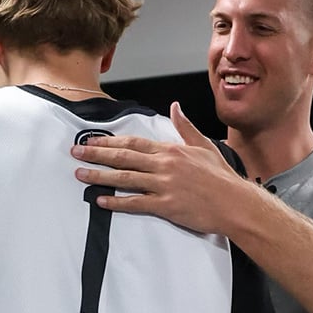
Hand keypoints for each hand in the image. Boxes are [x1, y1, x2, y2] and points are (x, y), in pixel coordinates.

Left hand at [71, 102, 253, 234]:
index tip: (91, 141)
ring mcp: (164, 185)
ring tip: (80, 175)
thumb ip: (185, 127)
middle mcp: (164, 165)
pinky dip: (116, 201)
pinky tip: (100, 200)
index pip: (133, 142)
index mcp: (171, 150)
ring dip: (99, 176)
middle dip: (96, 154)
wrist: (236, 203)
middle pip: (123, 156)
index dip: (109, 141)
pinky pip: (135, 202)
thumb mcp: (204, 146)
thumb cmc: (222, 178)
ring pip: (124, 178)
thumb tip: (175, 107)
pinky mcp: (166, 205)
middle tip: (76, 153)